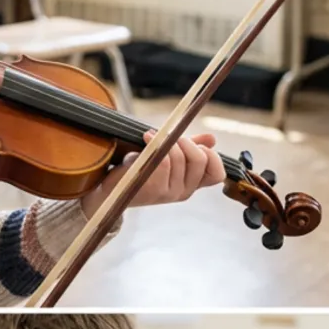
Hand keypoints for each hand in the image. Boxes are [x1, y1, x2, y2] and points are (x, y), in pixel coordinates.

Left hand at [79, 131, 226, 219]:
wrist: (111, 189)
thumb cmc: (139, 170)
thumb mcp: (168, 157)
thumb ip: (190, 148)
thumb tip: (212, 139)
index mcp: (190, 185)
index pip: (217, 174)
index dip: (211, 155)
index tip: (195, 145)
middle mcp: (183, 192)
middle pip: (200, 159)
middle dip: (186, 140)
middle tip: (170, 135)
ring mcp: (169, 193)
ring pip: (179, 157)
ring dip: (166, 140)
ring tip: (152, 136)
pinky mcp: (153, 189)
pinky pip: (162, 160)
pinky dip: (154, 142)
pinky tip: (145, 138)